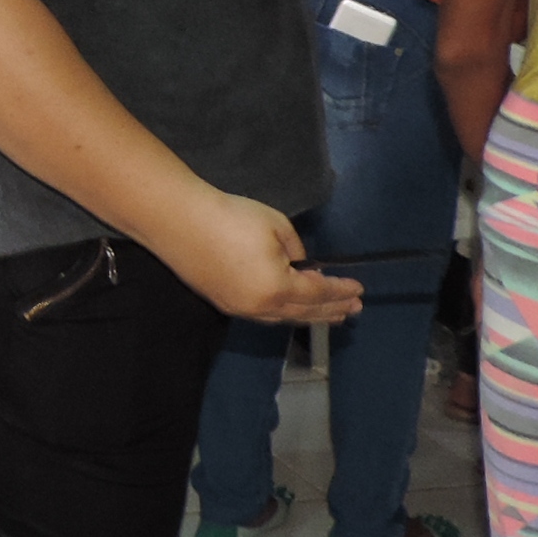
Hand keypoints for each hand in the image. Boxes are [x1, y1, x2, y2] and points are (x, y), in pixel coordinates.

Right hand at [149, 190, 364, 326]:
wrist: (178, 222)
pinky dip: (284, 313)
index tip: (359, 290)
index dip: (340, 291)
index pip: (318, 293)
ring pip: (282, 318)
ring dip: (308, 316)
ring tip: (328, 315)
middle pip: (303, 314)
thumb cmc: (230, 217)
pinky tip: (290, 308)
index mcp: (278, 287)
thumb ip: (296, 249)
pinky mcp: (223, 302)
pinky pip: (263, 315)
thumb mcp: (276, 225)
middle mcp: (260, 307)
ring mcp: (239, 309)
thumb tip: (297, 264)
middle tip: (352, 311)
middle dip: (331, 311)